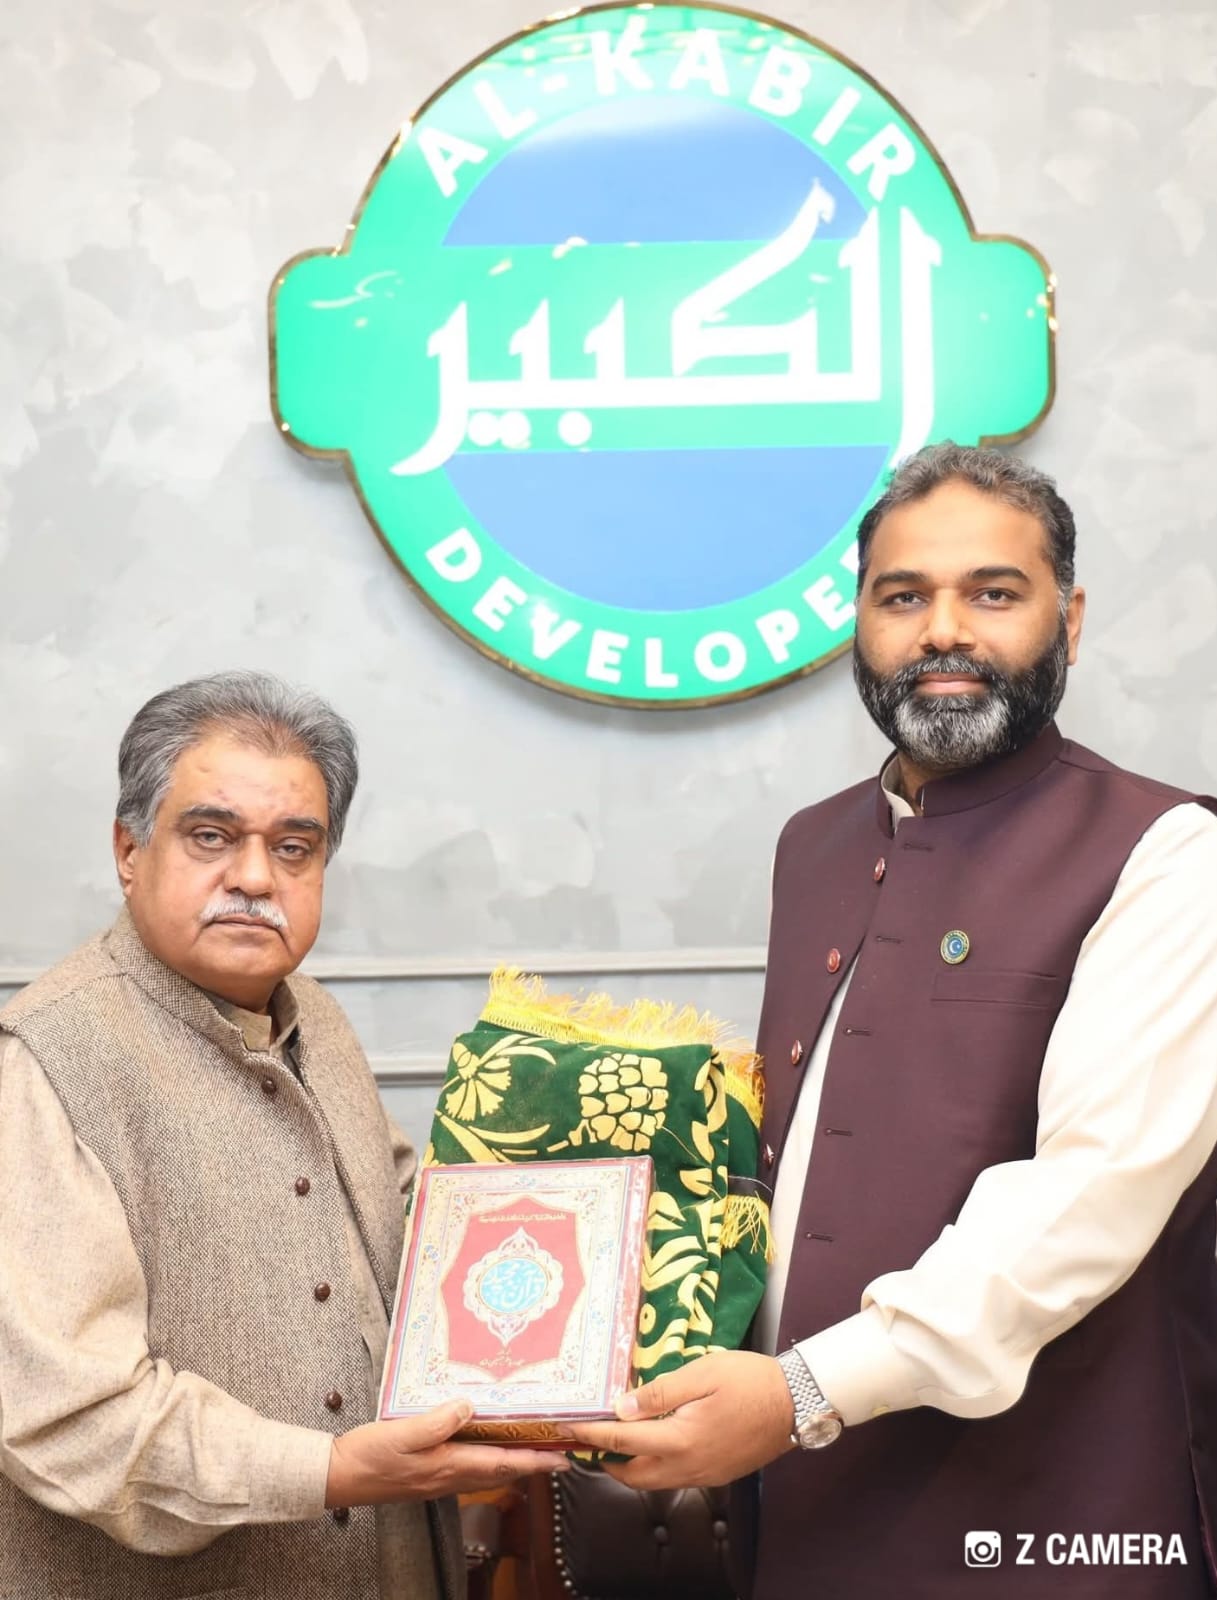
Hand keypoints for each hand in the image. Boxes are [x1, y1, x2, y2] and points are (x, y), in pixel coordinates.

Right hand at [325, 1400, 565, 1506]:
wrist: (339, 1478)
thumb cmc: (368, 1456)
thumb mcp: (401, 1433)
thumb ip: (436, 1422)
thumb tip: (468, 1407)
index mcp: (447, 1465)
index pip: (502, 1463)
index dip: (535, 1460)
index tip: (563, 1458)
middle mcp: (449, 1476)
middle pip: (501, 1470)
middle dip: (533, 1462)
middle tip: (561, 1451)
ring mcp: (439, 1478)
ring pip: (487, 1470)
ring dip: (514, 1460)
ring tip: (534, 1447)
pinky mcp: (430, 1475)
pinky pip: (470, 1467)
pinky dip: (489, 1458)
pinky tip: (488, 1445)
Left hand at [566, 1351, 795, 1489]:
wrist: (796, 1402)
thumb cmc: (750, 1380)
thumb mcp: (702, 1373)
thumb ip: (660, 1392)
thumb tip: (622, 1408)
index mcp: (681, 1439)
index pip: (623, 1441)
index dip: (592, 1434)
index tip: (569, 1428)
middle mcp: (688, 1466)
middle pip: (633, 1475)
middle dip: (605, 1461)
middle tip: (587, 1440)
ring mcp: (704, 1474)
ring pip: (654, 1481)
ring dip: (629, 1467)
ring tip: (614, 1443)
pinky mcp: (716, 1474)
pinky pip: (675, 1478)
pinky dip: (654, 1467)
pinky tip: (654, 1444)